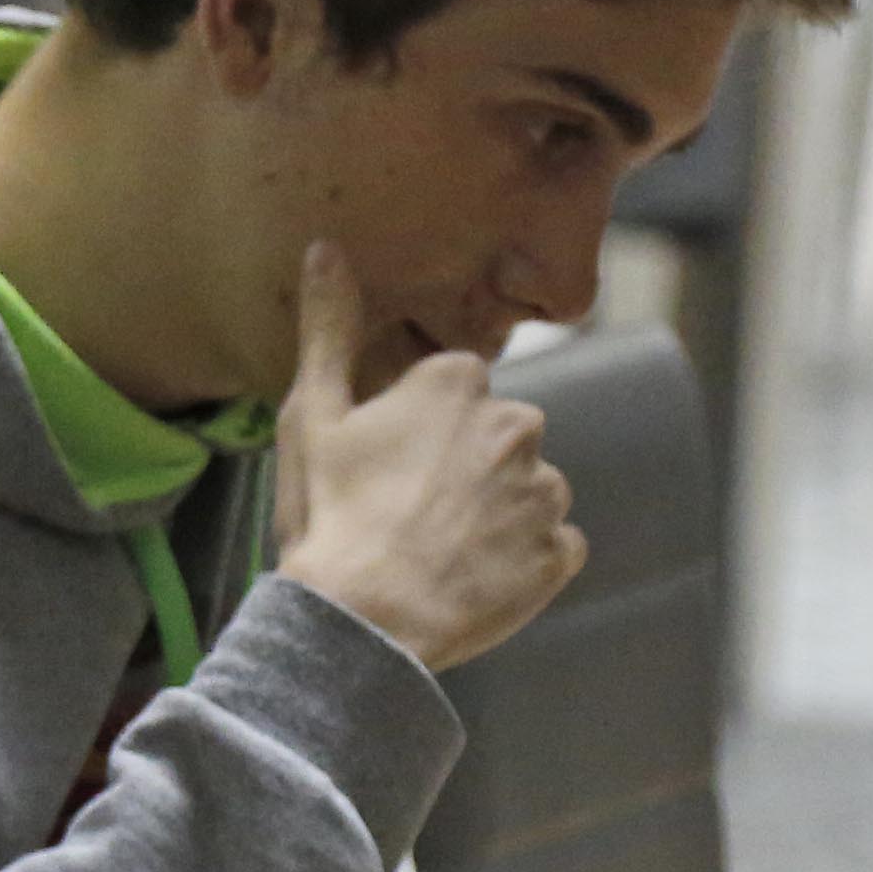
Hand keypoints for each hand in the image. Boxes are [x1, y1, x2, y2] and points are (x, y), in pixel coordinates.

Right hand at [270, 240, 584, 675]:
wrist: (362, 624)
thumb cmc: (330, 517)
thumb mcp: (312, 416)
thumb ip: (328, 327)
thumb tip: (325, 247)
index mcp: (460, 382)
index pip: (452, 393)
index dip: (416, 433)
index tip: (386, 470)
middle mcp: (518, 424)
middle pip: (494, 440)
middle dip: (463, 471)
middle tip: (409, 517)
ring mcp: (544, 491)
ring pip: (525, 492)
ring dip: (495, 517)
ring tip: (440, 555)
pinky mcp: (560, 553)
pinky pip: (551, 548)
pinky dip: (522, 563)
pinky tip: (474, 581)